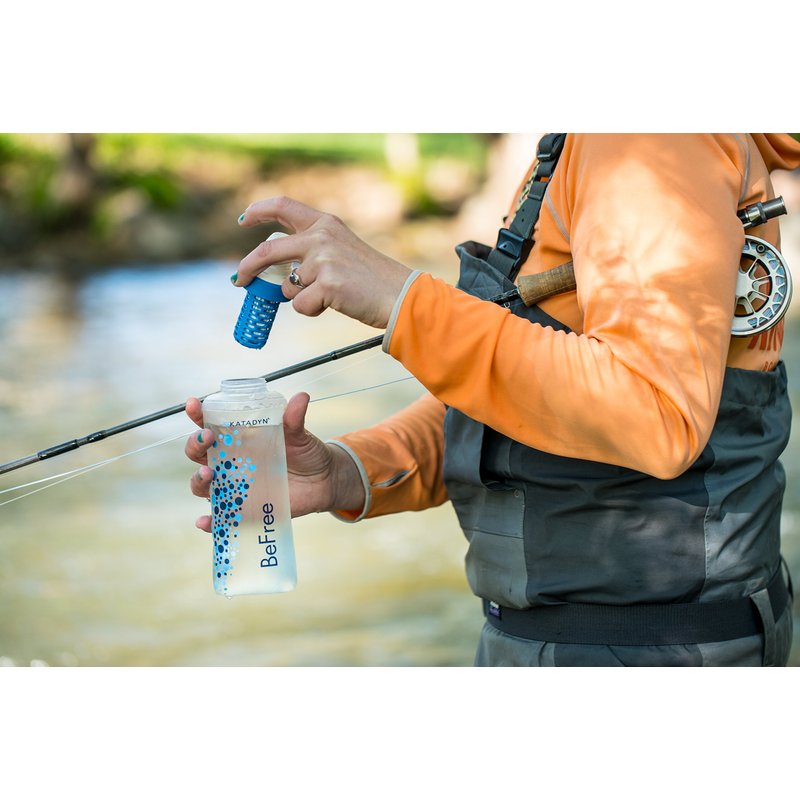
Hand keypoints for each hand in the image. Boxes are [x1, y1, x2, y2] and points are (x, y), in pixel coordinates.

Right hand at [185, 392, 364, 531]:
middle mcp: (229, 462)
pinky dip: (209, 522)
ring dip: (198, 480)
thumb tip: (301, 398)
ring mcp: (233, 486)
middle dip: (195, 445)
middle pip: (198, 454)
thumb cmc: (306, 452)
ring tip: (209, 474)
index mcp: (238, 438)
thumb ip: (294, 418)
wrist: (323, 480)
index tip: (193, 405)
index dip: (198, 415)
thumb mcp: (300, 434)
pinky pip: (219, 518)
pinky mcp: (243, 509)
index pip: (210, 424)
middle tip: (207, 439)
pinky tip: (205, 521)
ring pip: (202, 484)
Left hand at [234, 196, 411, 328]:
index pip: (284, 206)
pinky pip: (300, 305)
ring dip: (299, 297)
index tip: (244, 219)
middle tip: (239, 280)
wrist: (399, 294)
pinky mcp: (327, 284)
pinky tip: (334, 304)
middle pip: (269, 251)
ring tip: (328, 297)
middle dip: (248, 267)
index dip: (259, 211)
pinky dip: (311, 310)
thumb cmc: (371, 279)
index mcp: (326, 224)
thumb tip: (279, 271)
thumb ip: (312, 251)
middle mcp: (321, 237)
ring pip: (287, 286)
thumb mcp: (342, 250)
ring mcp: (323, 260)